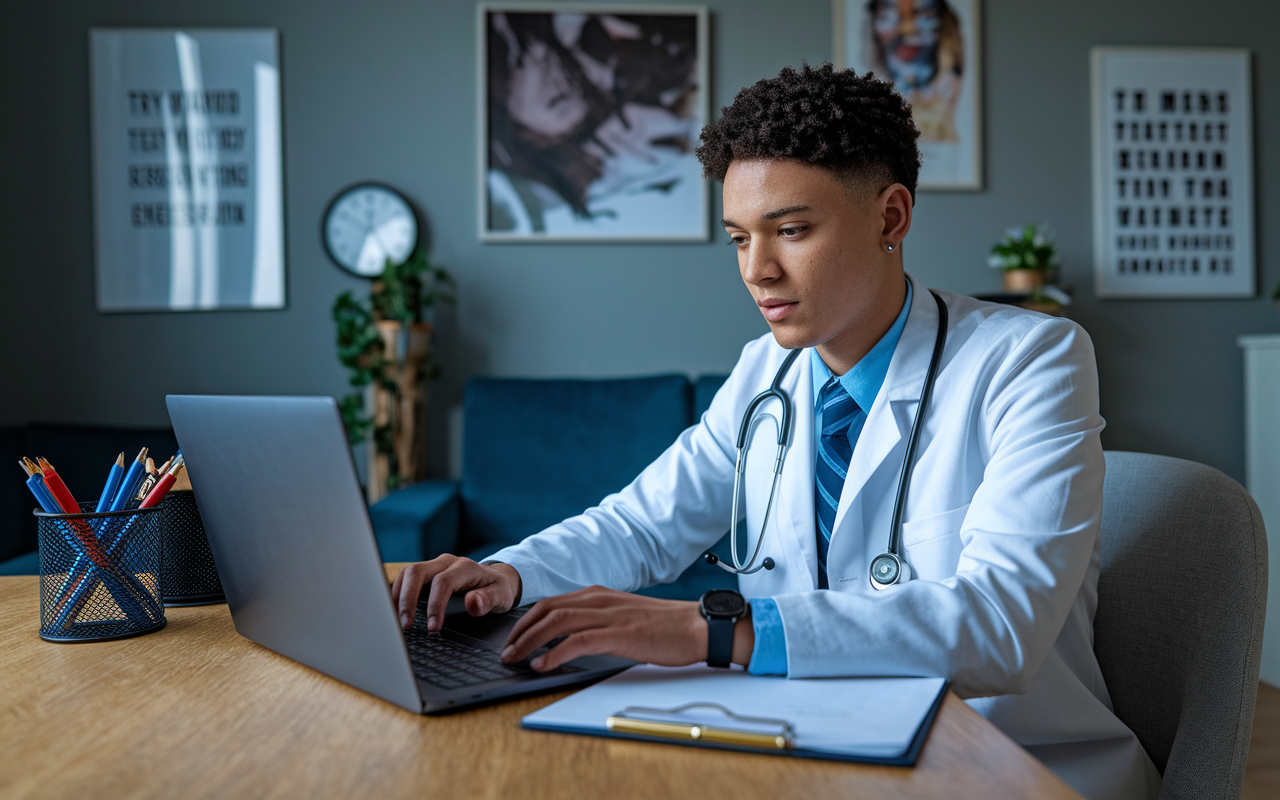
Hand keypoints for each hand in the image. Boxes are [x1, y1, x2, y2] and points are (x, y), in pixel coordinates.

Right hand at [391, 555, 521, 631]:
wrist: (497, 579)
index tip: (433, 628)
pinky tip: (397, 613)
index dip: (435, 606)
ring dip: (398, 597)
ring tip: (397, 621)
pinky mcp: (426, 573)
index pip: (442, 582)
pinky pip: (406, 579)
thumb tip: (472, 603)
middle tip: (405, 626)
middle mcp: (446, 562)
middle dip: (407, 600)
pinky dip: (398, 595)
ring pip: (407, 573)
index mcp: (465, 567)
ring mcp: (434, 565)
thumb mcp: (501, 597)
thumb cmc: (498, 589)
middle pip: (416, 572)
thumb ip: (488, 600)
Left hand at [499, 586, 753, 671]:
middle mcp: (598, 599)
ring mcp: (608, 615)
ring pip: (556, 623)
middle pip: (546, 610)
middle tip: (506, 652)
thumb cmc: (664, 626)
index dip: (526, 621)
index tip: (513, 639)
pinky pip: (577, 642)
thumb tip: (571, 640)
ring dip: (529, 642)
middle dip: (520, 632)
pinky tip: (542, 665)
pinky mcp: (618, 633)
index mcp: (598, 594)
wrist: (697, 626)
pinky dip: (554, 653)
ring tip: (515, 659)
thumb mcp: (624, 617)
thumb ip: (598, 622)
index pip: (551, 603)